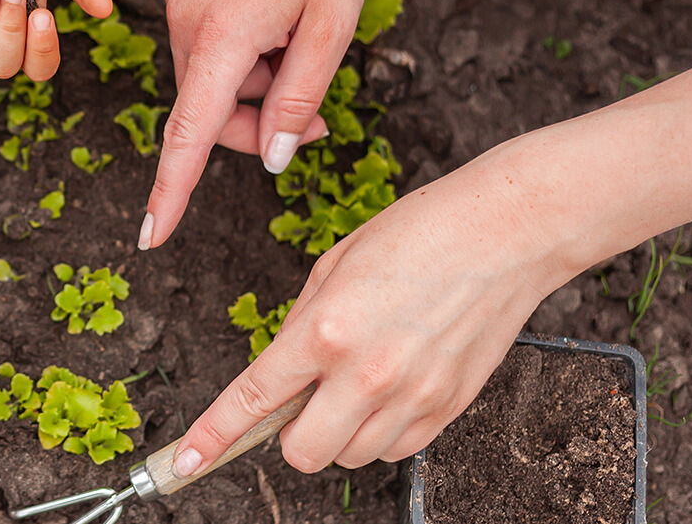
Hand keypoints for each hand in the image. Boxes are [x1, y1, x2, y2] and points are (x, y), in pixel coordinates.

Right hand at [140, 0, 373, 249]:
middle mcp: (186, 22)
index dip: (172, 191)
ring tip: (299, 37)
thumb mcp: (332, 25)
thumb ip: (300, 99)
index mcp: (222, 35)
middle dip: (256, 124)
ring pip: (213, 82)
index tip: (151, 236)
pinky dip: (245, 55)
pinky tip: (280, 16)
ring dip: (255, 84)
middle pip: (209, 112)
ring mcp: (181, 4)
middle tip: (312, 110)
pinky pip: (211, 49)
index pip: (189, 134)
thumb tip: (273, 158)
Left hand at [172, 158, 557, 474]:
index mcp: (325, 329)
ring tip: (360, 380)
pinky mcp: (448, 408)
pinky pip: (397, 450)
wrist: (507, 231)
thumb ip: (301, 326)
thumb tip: (282, 374)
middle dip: (292, 435)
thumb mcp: (335, 266)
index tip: (184, 461)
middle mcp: (366, 373)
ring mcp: (411, 396)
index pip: (253, 400)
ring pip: (351, 456)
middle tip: (306, 398)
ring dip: (340, 431)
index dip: (212, 436)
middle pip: (302, 454)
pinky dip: (383, 431)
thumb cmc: (420, 234)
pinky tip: (393, 387)